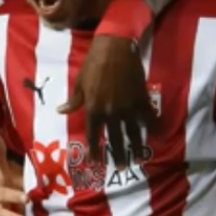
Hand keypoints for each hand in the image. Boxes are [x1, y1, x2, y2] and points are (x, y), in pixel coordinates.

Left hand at [58, 35, 153, 168]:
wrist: (115, 48)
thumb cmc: (93, 64)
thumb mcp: (79, 83)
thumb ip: (74, 101)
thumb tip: (61, 111)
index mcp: (93, 109)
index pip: (93, 135)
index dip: (94, 150)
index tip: (95, 162)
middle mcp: (110, 112)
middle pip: (114, 138)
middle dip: (117, 154)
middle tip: (122, 168)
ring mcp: (127, 106)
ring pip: (133, 132)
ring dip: (136, 146)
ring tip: (138, 158)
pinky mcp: (141, 98)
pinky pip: (148, 116)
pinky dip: (152, 126)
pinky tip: (155, 134)